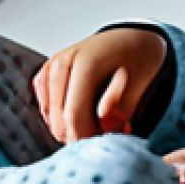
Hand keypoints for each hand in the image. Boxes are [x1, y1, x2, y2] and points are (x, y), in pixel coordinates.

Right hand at [33, 28, 167, 143]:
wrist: (128, 40)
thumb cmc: (135, 59)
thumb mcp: (141, 81)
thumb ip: (122, 106)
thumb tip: (103, 124)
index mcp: (85, 62)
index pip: (75, 116)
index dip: (90, 138)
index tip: (109, 143)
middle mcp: (61, 63)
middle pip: (60, 124)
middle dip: (86, 135)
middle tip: (112, 129)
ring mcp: (49, 70)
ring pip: (53, 122)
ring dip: (76, 129)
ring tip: (102, 118)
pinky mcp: (43, 79)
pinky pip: (48, 114)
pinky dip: (66, 120)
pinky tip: (86, 111)